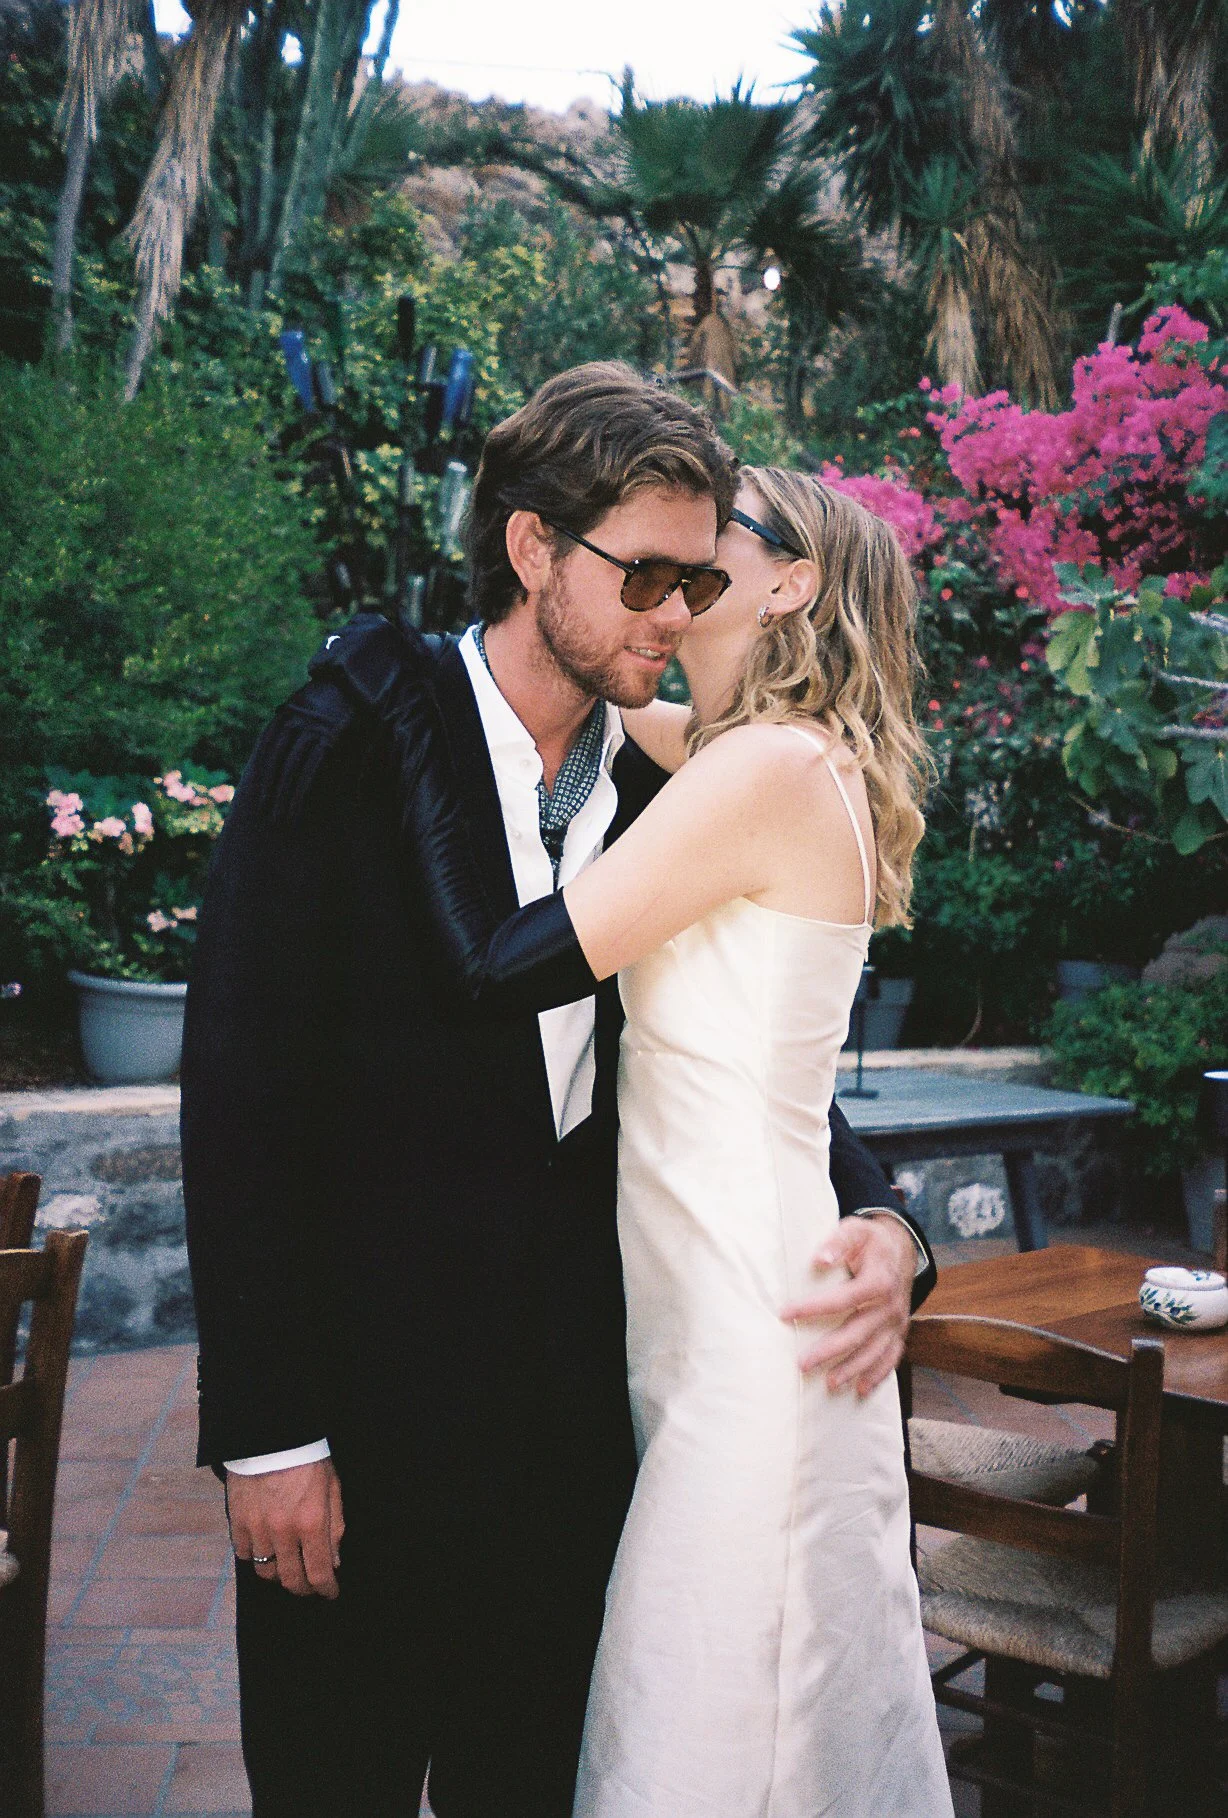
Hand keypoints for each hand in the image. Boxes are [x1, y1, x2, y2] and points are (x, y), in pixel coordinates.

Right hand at [226, 1459, 344, 1598]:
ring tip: (288, 1568)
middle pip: (291, 1580)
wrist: (271, 1434)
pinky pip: (245, 1555)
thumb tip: (333, 1562)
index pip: (319, 1572)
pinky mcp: (237, 1521)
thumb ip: (334, 1527)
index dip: (326, 1589)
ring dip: (279, 1576)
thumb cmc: (307, 1458)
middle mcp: (283, 1531)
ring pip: (266, 1573)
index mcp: (311, 1522)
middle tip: (311, 1586)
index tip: (330, 1592)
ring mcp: (257, 1528)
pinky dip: (256, 1558)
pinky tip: (266, 1550)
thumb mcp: (332, 1488)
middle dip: (304, 1589)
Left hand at [781, 1216, 914, 1396]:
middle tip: (803, 1364)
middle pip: (859, 1332)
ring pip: (875, 1351)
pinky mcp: (899, 1331)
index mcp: (879, 1280)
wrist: (901, 1248)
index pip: (844, 1298)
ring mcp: (896, 1321)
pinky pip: (891, 1357)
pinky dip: (877, 1375)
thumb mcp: (855, 1230)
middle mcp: (890, 1305)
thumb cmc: (870, 1241)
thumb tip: (819, 1259)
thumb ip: (837, 1241)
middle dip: (831, 1350)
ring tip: (829, 1383)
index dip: (813, 1307)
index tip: (785, 1313)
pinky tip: (860, 1390)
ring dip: (852, 1369)